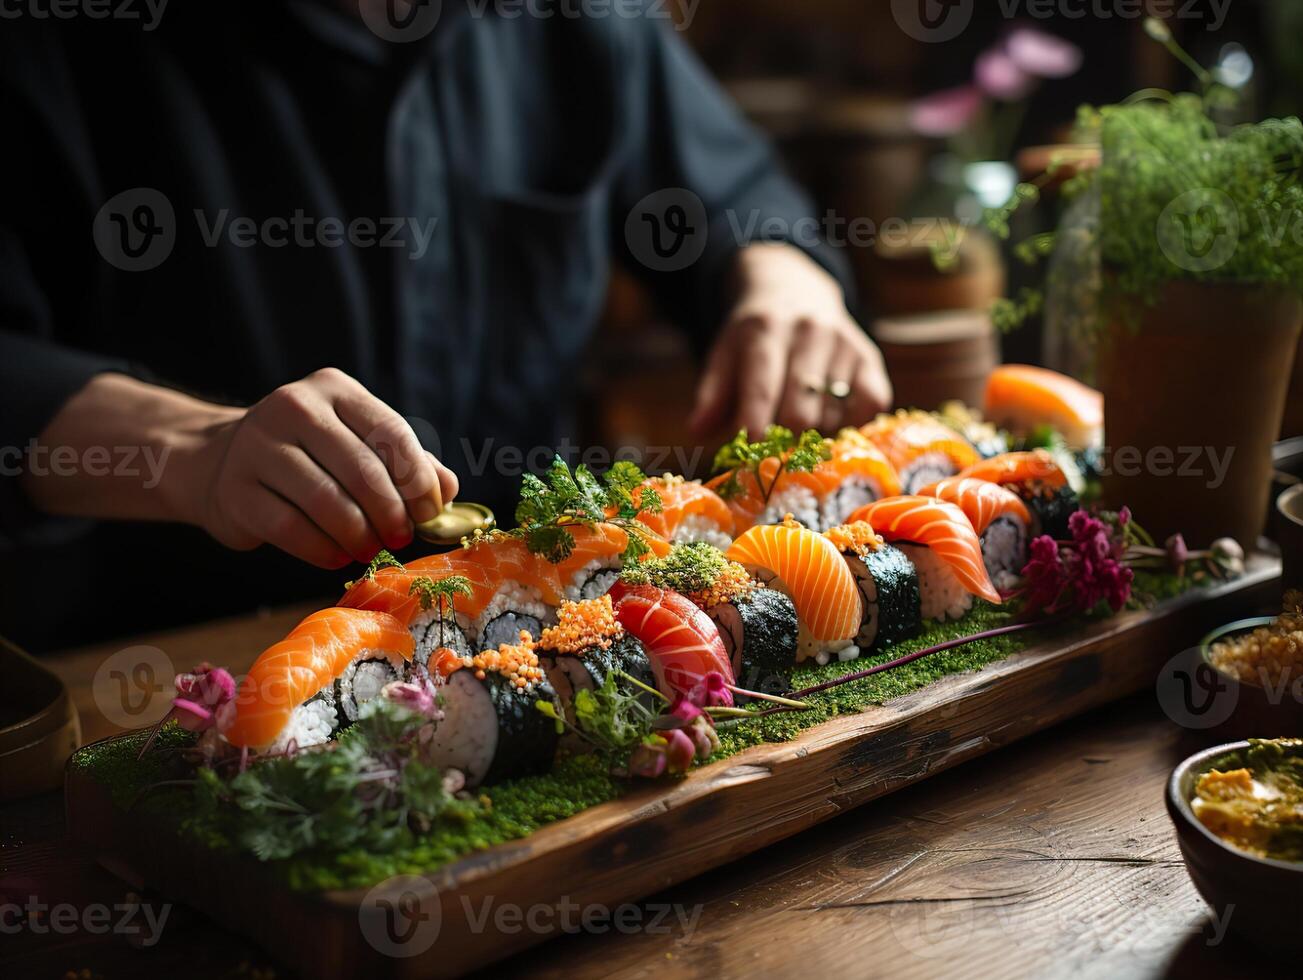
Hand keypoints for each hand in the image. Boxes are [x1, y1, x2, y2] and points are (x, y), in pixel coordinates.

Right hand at [175, 368, 457, 567]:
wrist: (223, 461)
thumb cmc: (312, 455)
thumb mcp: (360, 443)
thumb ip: (407, 462)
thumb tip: (449, 490)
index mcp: (334, 389)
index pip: (389, 432)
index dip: (417, 478)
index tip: (430, 512)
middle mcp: (293, 407)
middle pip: (360, 469)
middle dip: (390, 512)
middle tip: (401, 538)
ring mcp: (258, 446)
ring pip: (325, 500)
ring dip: (358, 535)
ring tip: (371, 550)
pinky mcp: (235, 489)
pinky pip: (290, 528)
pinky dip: (323, 550)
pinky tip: (338, 557)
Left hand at [690, 244, 891, 437]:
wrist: (794, 290)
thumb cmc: (753, 336)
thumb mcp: (724, 354)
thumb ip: (711, 395)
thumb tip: (696, 432)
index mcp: (764, 330)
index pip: (762, 384)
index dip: (756, 421)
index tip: (750, 451)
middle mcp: (808, 331)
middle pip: (800, 410)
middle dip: (783, 438)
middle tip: (771, 442)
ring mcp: (843, 342)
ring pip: (831, 414)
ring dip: (813, 430)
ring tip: (798, 416)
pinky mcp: (869, 356)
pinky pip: (870, 404)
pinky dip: (852, 422)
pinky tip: (831, 417)